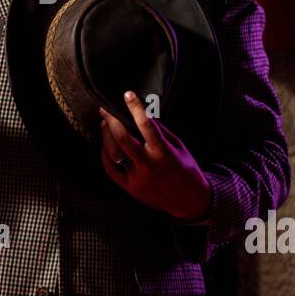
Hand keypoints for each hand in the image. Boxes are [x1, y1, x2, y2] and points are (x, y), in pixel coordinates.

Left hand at [99, 91, 211, 222]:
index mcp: (163, 152)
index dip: (136, 108)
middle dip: (111, 120)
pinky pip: (111, 170)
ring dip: (106, 136)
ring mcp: (138, 177)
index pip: (146, 125)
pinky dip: (105, 155)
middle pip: (123, 138)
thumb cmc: (186, 169)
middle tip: (105, 109)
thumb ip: (162, 131)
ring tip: (105, 124)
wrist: (189, 201)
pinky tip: (105, 145)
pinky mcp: (130, 188)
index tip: (128, 94)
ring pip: (113, 153)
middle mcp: (149, 164)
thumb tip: (145, 114)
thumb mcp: (179, 147)